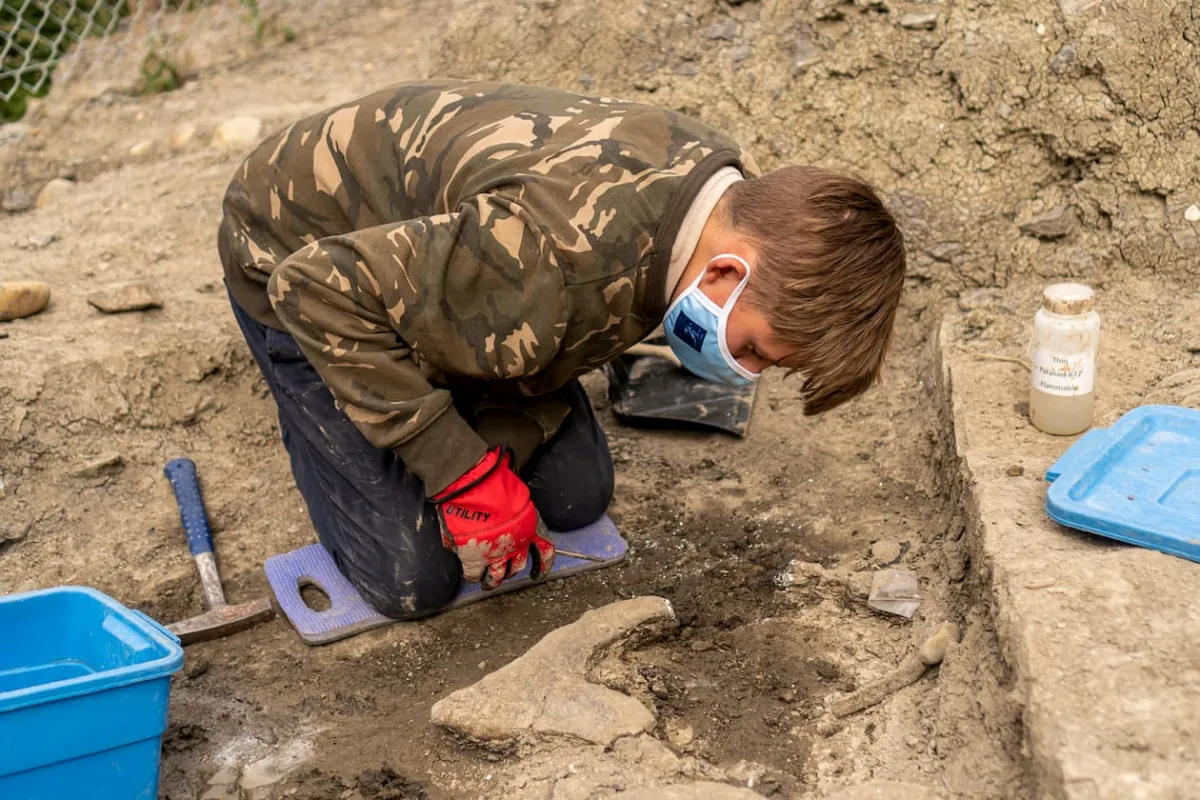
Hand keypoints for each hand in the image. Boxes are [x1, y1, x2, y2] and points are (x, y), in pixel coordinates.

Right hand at [433, 448, 555, 588]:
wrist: (475, 487)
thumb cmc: (496, 483)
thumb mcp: (517, 496)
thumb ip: (518, 513)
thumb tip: (513, 516)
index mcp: (531, 528)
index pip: (545, 552)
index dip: (542, 566)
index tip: (537, 575)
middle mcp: (516, 545)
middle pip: (517, 567)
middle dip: (511, 570)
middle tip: (504, 572)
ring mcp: (495, 554)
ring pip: (497, 577)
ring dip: (492, 581)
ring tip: (487, 582)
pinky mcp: (473, 558)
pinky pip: (474, 574)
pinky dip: (472, 575)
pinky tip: (471, 573)